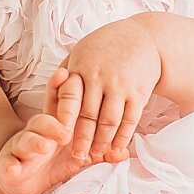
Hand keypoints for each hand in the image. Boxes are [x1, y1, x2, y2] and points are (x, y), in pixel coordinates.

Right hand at [0, 70, 112, 193]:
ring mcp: (21, 147)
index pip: (55, 103)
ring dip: (35, 142)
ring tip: (45, 146)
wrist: (19, 176)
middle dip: (53, 123)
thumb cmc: (51, 160)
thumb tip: (122, 152)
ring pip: (26, 140)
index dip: (58, 87)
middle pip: (42, 121)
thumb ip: (97, 152)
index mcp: (52, 125)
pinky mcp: (9, 165)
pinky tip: (12, 169)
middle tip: (66, 129)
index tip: (66, 73)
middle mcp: (35, 132)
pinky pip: (8, 164)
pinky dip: (9, 167)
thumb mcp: (76, 156)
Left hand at [54, 15, 161, 161]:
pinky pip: (130, 120)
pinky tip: (118, 148)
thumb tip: (51, 99)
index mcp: (81, 67)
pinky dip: (123, 137)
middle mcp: (100, 76)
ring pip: (109, 121)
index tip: (60, 138)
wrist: (143, 37)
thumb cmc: (105, 47)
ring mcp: (121, 85)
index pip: (69, 98)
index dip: (64, 120)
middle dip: (82, 139)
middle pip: (88, 115)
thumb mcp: (80, 52)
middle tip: (77, 156)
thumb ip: (66, 75)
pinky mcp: (139, 92)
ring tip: (96, 154)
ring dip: (102, 142)